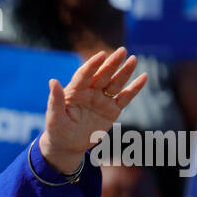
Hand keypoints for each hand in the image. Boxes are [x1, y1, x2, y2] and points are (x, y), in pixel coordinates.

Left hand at [38, 48, 149, 173]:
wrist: (67, 146)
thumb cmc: (57, 131)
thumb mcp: (54, 117)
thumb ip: (55, 100)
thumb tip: (53, 81)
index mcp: (75, 91)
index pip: (84, 74)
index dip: (93, 65)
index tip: (101, 55)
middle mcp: (90, 92)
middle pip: (102, 75)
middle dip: (112, 63)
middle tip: (122, 51)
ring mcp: (102, 100)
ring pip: (115, 83)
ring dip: (124, 72)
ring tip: (133, 59)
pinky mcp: (112, 110)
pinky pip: (125, 97)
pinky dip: (134, 88)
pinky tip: (144, 77)